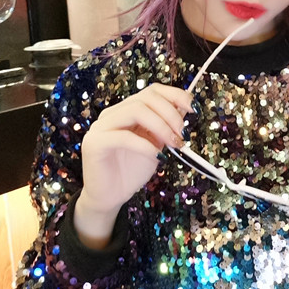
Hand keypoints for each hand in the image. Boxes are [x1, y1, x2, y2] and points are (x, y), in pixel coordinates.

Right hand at [75, 83, 192, 246]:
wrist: (110, 197)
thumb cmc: (131, 172)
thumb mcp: (156, 146)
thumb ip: (166, 128)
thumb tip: (185, 110)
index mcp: (127, 111)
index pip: (152, 91)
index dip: (174, 95)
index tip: (192, 108)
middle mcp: (113, 114)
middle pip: (145, 98)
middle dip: (170, 113)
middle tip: (182, 134)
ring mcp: (101, 127)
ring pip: (135, 110)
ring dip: (161, 126)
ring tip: (173, 143)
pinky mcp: (95, 143)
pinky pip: (123, 137)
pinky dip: (145, 145)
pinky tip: (157, 156)